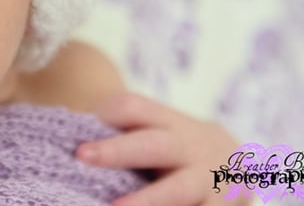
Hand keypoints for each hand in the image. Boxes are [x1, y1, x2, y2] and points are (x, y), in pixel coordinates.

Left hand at [76, 92, 250, 205]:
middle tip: (82, 156)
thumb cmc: (174, 150)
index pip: (135, 107)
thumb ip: (120, 134)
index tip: (77, 133)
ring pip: (180, 189)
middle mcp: (193, 147)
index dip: (106, 115)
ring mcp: (212, 182)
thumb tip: (60, 140)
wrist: (244, 164)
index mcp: (169, 123)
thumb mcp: (157, 131)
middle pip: (155, 144)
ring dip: (148, 201)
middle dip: (118, 151)